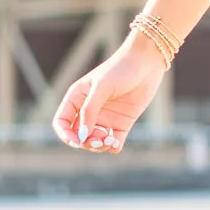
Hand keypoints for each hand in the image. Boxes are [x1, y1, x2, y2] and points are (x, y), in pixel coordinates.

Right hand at [52, 34, 166, 151]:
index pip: (62, 122)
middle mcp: (89, 110)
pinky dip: (112, 147)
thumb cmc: (121, 69)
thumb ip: (90, 110)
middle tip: (100, 138)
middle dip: (85, 142)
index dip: (66, 135)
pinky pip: (113, 142)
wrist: (147, 63)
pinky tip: (116, 143)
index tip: (77, 140)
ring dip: (99, 146)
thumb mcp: (102, 87)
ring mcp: (106, 118)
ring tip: (109, 140)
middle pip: (78, 136)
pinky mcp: (122, 123)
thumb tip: (82, 135)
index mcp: (78, 98)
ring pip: (94, 142)